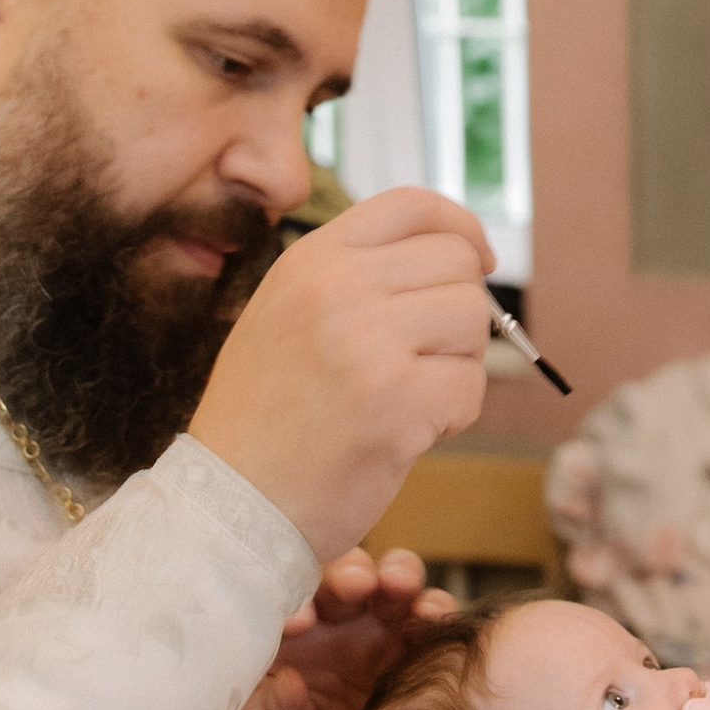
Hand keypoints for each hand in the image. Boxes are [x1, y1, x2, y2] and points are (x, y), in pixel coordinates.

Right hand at [190, 186, 493, 556]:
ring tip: (410, 398)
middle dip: (462, 314)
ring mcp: (368, 341)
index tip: (478, 261)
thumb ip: (355, 279)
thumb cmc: (264, 419)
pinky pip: (471, 386)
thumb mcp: (286, 316)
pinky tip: (407, 434)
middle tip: (429, 359)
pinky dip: (454, 415)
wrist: (230, 504)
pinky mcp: (397, 400)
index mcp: (310, 260)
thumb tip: (455, 257)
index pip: (412, 205)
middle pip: (457, 263)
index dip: (461, 228)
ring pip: (474, 321)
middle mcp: (337, 287)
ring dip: (459, 365)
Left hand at [212, 546, 453, 709]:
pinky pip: (433, 623)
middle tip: (354, 585)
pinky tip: (434, 616)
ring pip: (391, 585)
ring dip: (397, 574)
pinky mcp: (418, 656)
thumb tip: (287, 685)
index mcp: (281, 643)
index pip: (284, 600)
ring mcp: (377, 638)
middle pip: (341, 578)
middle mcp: (330, 630)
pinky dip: (436, 608)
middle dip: (349, 573)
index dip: (292, 599)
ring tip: (397, 585)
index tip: (299, 621)